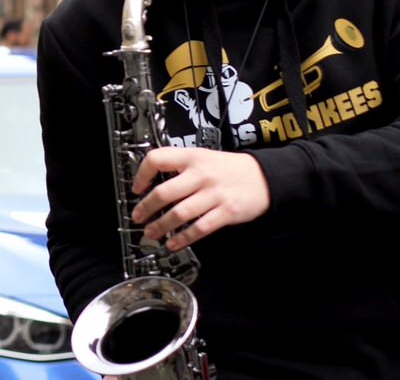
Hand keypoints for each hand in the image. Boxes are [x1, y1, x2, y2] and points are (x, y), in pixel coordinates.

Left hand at [130, 146, 271, 250]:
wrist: (264, 177)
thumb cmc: (228, 168)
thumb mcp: (203, 157)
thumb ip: (180, 166)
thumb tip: (151, 182)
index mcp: (192, 157)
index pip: (157, 159)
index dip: (141, 175)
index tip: (136, 188)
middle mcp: (201, 174)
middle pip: (164, 192)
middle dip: (146, 208)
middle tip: (137, 216)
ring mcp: (214, 194)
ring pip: (179, 213)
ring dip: (161, 226)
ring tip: (151, 232)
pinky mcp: (226, 212)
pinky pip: (200, 228)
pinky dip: (183, 238)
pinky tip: (173, 243)